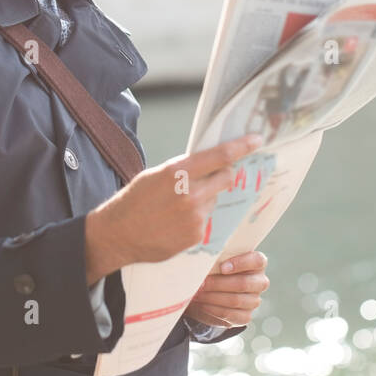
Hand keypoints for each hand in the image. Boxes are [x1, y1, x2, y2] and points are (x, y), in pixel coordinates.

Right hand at [84, 134, 262, 283]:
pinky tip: (176, 222)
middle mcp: (190, 194)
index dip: (242, 147)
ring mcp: (195, 216)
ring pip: (214, 200)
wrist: (118, 234)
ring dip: (205, 200)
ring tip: (178, 207)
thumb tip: (211, 161)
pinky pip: (207, 220)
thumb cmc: (135, 200)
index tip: (257, 140)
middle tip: (210, 178)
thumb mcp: (156, 174)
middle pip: (227, 178)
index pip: (220, 156)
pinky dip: (197, 218)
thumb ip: (184, 168)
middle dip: (224, 175)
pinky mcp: (197, 235)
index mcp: (178, 172)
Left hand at [184, 250, 268, 328]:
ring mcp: (254, 301)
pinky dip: (212, 309)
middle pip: (243, 283)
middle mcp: (260, 282)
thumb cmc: (218, 269)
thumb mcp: (219, 260)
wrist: (214, 291)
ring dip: (212, 297)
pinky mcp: (246, 316)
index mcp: (257, 263)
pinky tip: (202, 303)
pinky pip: (229, 314)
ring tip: (197, 292)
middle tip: (201, 282)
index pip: (257, 261)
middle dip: (218, 283)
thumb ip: (217, 259)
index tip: (222, 267)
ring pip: (235, 300)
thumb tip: (204, 262)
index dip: (241, 263)